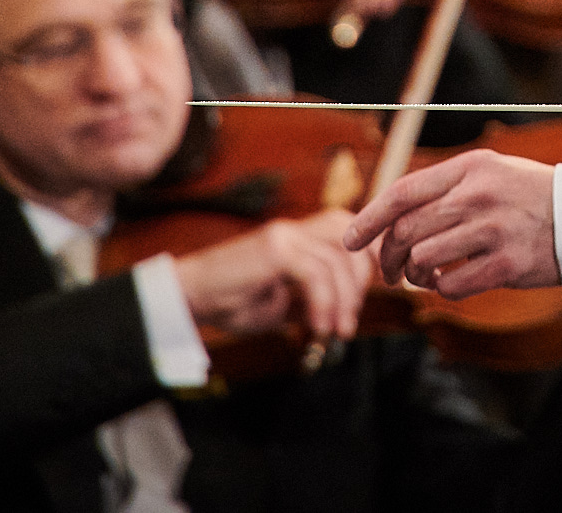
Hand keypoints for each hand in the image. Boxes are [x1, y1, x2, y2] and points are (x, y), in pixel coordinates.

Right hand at [172, 208, 373, 341]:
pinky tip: (319, 326)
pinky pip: (314, 273)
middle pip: (350, 239)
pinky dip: (323, 303)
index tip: (373, 293)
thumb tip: (344, 313)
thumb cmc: (232, 302)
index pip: (349, 232)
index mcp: (297, 236)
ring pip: (335, 261)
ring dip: (344, 301)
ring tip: (338, 330)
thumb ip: (312, 299)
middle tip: (351, 318)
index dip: (368, 258)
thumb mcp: (282, 302)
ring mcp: (283, 236)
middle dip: (361, 279)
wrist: (189, 297)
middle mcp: (293, 230)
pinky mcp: (273, 250)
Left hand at [344, 150, 559, 296]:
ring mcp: (493, 230)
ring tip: (424, 276)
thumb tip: (394, 216)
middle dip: (387, 257)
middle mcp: (478, 195)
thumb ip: (446, 187)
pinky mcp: (508, 265)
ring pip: (424, 259)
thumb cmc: (532, 196)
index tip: (350, 241)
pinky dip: (443, 291)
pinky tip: (450, 284)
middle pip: (406, 231)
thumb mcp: (490, 173)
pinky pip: (452, 287)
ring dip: (416, 275)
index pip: (402, 193)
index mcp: (469, 167)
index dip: (369, 219)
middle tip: (388, 271)